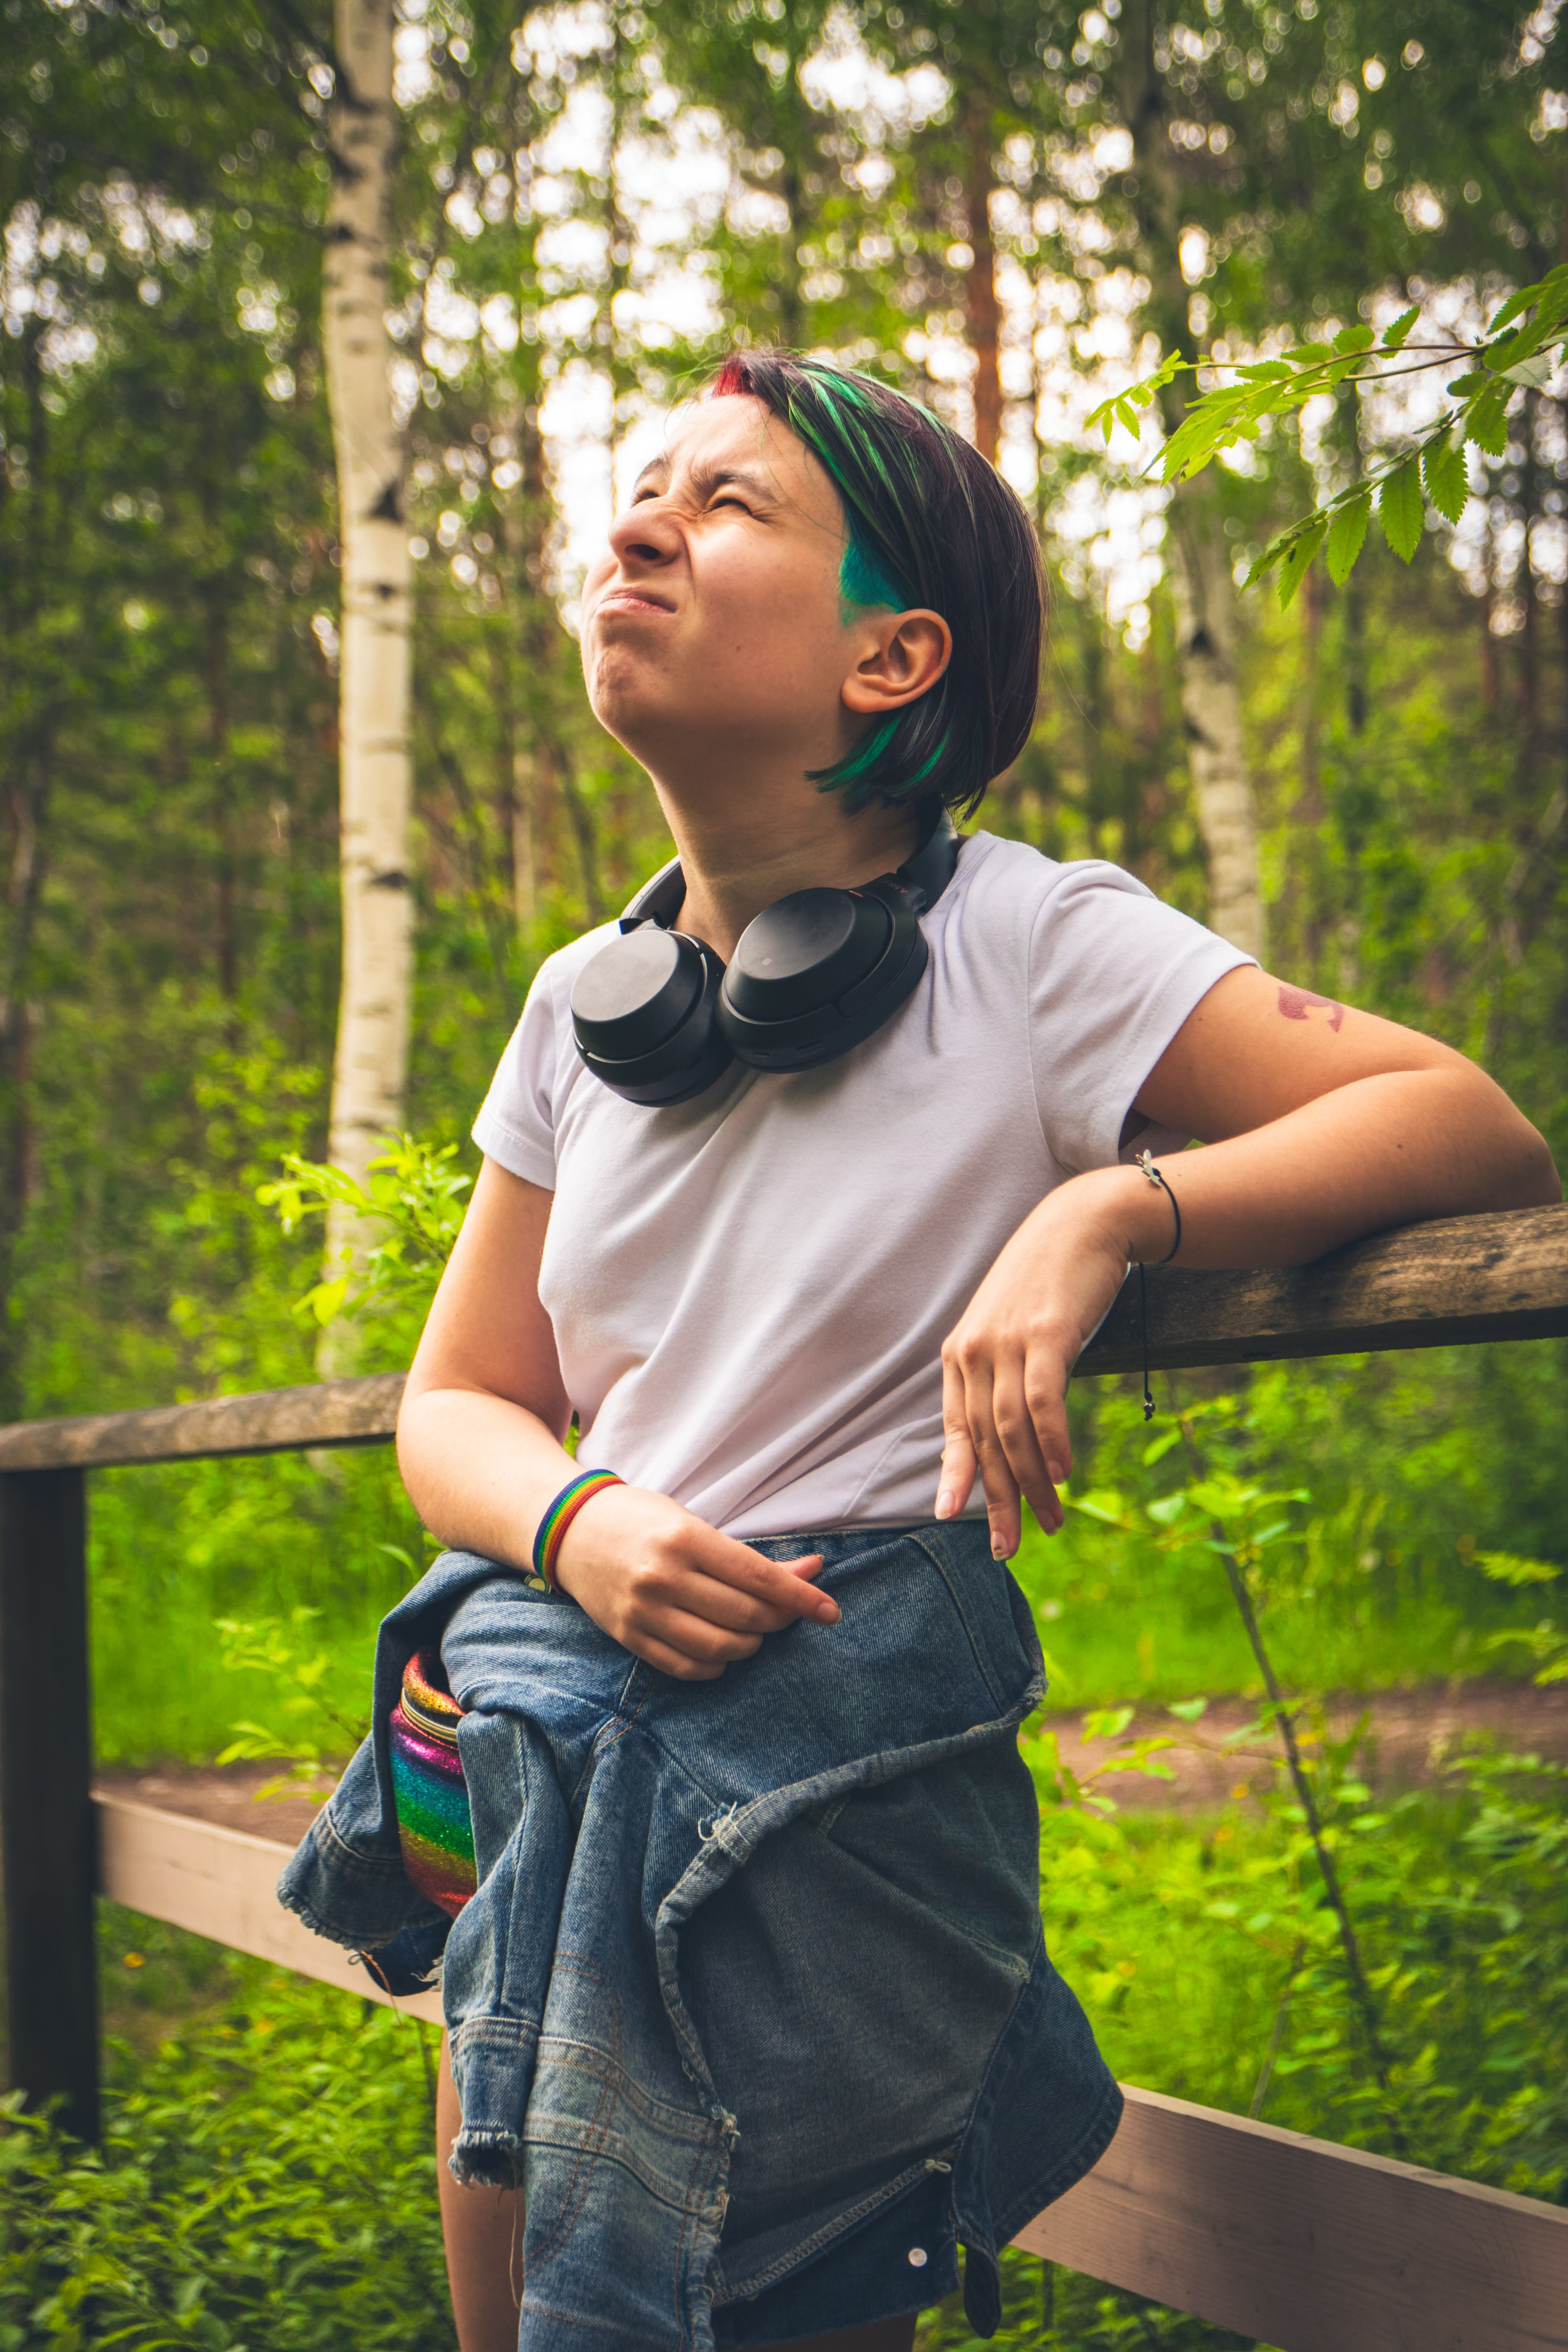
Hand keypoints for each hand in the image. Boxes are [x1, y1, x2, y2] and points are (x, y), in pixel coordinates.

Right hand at [551, 1482, 837, 1679]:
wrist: (571, 1530)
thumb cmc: (642, 1521)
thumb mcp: (696, 1524)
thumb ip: (751, 1557)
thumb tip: (813, 1570)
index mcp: (685, 1539)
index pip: (759, 1578)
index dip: (801, 1597)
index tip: (830, 1611)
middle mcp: (664, 1577)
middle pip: (745, 1616)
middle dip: (779, 1620)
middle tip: (788, 1614)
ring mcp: (643, 1611)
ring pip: (720, 1648)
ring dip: (750, 1645)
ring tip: (752, 1630)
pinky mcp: (628, 1636)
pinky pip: (685, 1667)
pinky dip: (715, 1666)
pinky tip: (722, 1651)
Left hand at [936, 1172, 1143, 1558]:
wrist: (1082, 1224)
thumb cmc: (1049, 1283)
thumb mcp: (1010, 1329)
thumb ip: (1000, 1374)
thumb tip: (1006, 1431)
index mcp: (960, 1355)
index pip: (954, 1429)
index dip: (955, 1476)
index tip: (953, 1517)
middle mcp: (974, 1351)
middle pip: (982, 1441)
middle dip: (996, 1499)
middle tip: (1009, 1546)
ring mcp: (1007, 1342)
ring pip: (1011, 1430)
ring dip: (1032, 1483)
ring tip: (1049, 1520)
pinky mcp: (1045, 1334)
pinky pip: (1041, 1400)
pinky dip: (1051, 1442)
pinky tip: (1064, 1473)